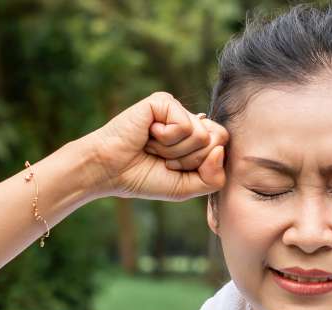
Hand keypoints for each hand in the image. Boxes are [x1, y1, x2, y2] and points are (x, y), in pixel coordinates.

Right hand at [81, 91, 228, 200]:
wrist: (109, 170)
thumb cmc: (144, 178)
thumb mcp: (187, 187)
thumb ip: (213, 177)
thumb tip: (219, 149)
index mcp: (196, 138)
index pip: (222, 148)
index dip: (201, 166)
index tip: (174, 169)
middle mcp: (189, 120)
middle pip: (217, 140)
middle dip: (190, 159)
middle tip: (163, 158)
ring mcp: (177, 109)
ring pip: (202, 135)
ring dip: (174, 150)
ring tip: (153, 147)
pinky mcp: (163, 101)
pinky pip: (185, 125)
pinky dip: (166, 139)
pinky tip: (148, 135)